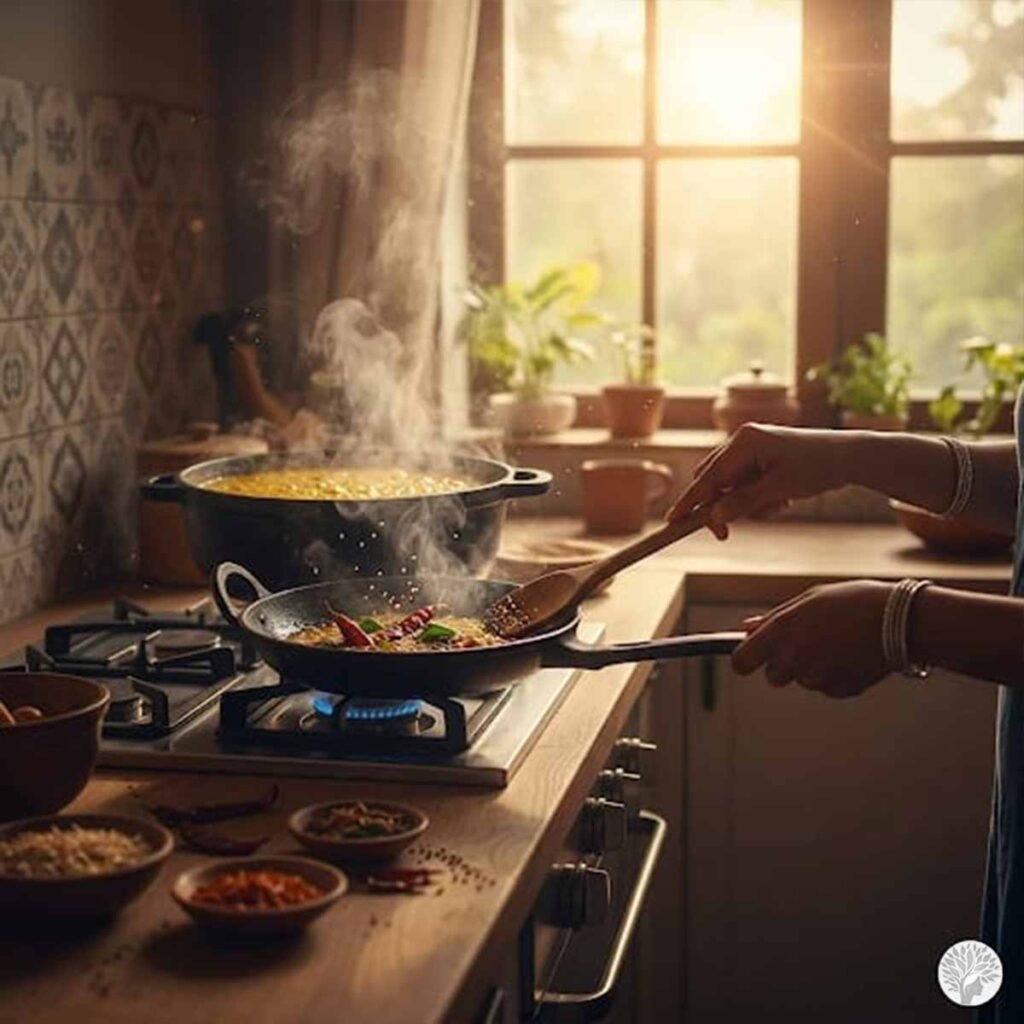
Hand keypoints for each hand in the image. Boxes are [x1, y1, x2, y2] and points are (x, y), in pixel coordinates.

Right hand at [668, 424, 854, 537]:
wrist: (850, 456)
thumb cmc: (817, 467)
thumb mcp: (779, 489)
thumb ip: (743, 502)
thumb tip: (714, 517)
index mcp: (744, 441)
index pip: (708, 477)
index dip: (690, 501)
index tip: (673, 520)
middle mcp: (742, 441)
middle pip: (712, 481)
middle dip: (722, 507)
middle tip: (727, 533)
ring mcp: (750, 449)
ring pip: (727, 486)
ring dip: (744, 504)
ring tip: (777, 504)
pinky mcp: (759, 458)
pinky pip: (743, 485)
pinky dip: (755, 499)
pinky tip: (780, 499)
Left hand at [732, 581, 892, 697]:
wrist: (900, 620)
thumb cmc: (852, 602)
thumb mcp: (808, 601)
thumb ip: (773, 619)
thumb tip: (746, 629)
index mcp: (781, 633)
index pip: (741, 662)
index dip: (745, 660)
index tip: (750, 658)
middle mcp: (794, 659)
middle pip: (772, 677)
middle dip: (783, 663)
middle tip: (808, 642)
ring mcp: (816, 678)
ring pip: (802, 680)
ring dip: (811, 667)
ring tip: (836, 642)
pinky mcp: (839, 690)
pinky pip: (826, 687)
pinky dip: (834, 675)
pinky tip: (850, 654)